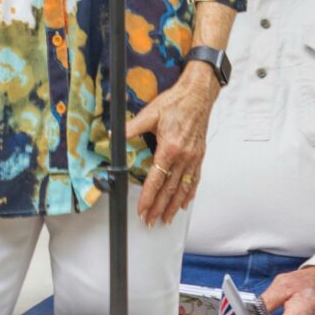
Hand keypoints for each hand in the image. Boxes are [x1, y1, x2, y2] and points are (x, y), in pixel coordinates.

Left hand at [125, 66, 217, 224]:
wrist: (198, 94)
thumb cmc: (176, 102)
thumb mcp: (150, 113)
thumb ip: (132, 127)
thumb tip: (114, 135)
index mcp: (169, 147)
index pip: (156, 179)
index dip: (148, 197)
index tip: (142, 209)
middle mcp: (183, 156)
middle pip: (170, 189)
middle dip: (159, 207)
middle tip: (151, 220)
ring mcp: (193, 157)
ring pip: (183, 188)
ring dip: (174, 206)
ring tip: (167, 218)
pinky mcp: (199, 155)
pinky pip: (195, 179)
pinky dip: (189, 193)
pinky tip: (185, 203)